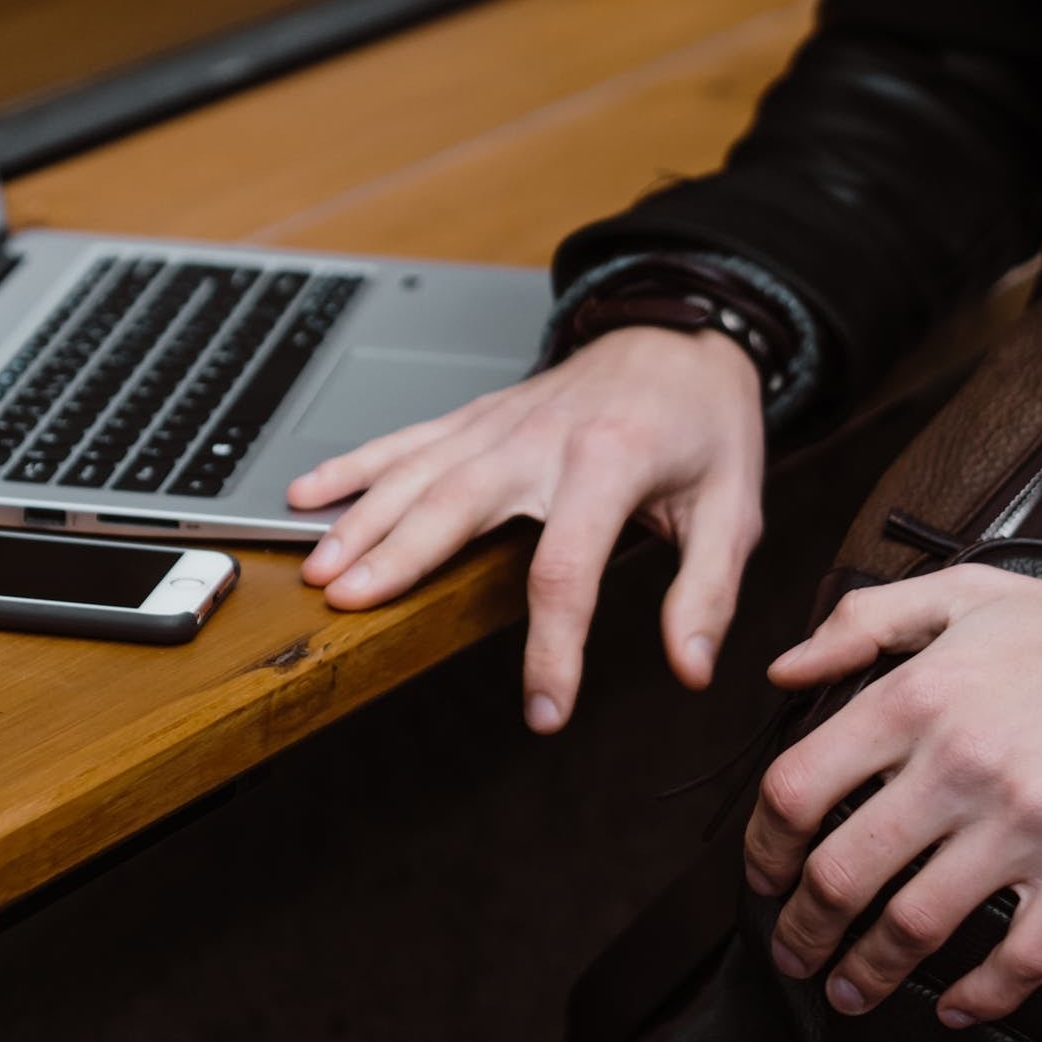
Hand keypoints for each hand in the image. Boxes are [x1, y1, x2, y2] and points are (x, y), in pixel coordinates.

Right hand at [288, 327, 766, 731]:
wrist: (682, 330)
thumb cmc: (705, 420)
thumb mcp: (734, 508)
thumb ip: (708, 592)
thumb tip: (692, 668)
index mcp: (610, 464)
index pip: (566, 571)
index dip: (552, 649)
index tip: (544, 710)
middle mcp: (542, 439)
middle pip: (457, 506)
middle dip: (400, 559)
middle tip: (350, 607)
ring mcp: (502, 423)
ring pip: (417, 472)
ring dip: (362, 520)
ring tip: (320, 569)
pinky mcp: (480, 414)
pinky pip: (407, 439)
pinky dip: (354, 466)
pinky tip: (307, 494)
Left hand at [744, 566, 1041, 1028]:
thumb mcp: (959, 592)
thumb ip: (859, 624)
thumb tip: (781, 670)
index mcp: (915, 697)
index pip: (797, 789)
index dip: (763, 847)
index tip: (762, 876)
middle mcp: (959, 762)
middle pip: (842, 872)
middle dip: (802, 928)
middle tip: (792, 953)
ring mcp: (1026, 819)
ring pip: (916, 924)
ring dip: (868, 972)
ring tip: (849, 990)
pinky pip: (1021, 954)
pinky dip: (979, 996)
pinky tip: (954, 1007)